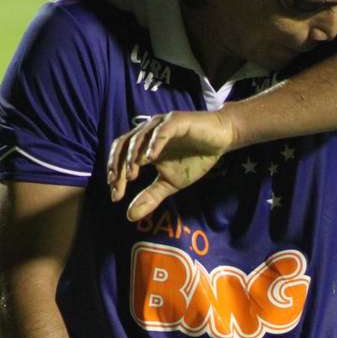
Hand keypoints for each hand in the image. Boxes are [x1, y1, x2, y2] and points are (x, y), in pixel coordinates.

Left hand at [107, 110, 236, 221]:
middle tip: (118, 186)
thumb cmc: (194, 158)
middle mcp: (147, 133)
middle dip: (118, 167)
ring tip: (132, 175)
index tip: (116, 196)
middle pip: (124, 146)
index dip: (116, 176)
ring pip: (139, 137)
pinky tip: (150, 158)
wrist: (220, 140)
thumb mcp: (170, 183)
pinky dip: (154, 143)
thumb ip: (150, 196)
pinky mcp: (176, 120)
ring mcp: (160, 125)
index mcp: (143, 147)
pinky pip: (161, 130)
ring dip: (132, 156)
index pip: (122, 159)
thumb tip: (130, 216)